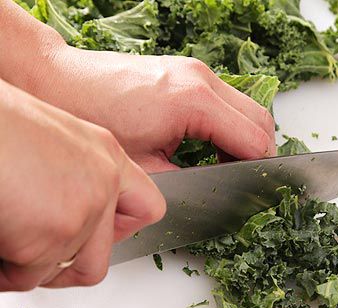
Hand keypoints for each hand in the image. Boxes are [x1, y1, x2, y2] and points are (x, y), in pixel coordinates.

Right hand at [0, 79, 165, 290]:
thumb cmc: (2, 127)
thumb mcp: (51, 142)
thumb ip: (74, 176)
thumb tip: (67, 209)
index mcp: (105, 155)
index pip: (147, 208)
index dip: (121, 231)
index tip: (102, 238)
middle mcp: (104, 181)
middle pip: (104, 253)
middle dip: (68, 262)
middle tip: (37, 253)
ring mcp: (87, 208)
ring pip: (69, 268)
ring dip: (34, 266)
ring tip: (8, 238)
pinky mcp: (59, 232)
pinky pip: (32, 275)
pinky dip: (8, 270)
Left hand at [31, 46, 276, 172]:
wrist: (59, 80)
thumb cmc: (92, 116)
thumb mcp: (144, 166)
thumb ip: (190, 181)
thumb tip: (214, 189)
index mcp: (195, 102)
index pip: (254, 139)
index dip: (262, 168)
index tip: (260, 188)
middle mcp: (202, 79)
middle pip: (260, 118)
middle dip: (260, 152)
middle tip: (246, 179)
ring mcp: (196, 71)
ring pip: (247, 106)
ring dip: (246, 136)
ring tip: (228, 164)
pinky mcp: (186, 71)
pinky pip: (227, 99)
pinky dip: (230, 122)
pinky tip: (212, 144)